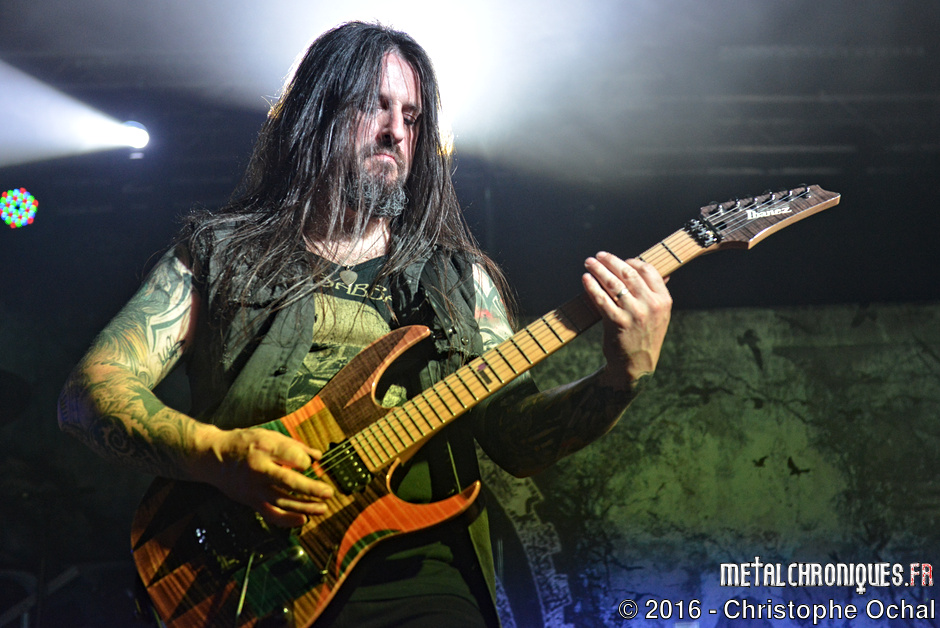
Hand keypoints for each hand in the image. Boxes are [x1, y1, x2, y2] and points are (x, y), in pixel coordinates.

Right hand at [192, 425, 333, 527]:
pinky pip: (271, 513)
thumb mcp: (268, 435)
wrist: (211, 457)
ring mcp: (254, 488)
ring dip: (305, 506)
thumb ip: (294, 446)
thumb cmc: (243, 443)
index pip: (291, 456)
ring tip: (323, 508)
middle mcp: (258, 469)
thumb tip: (318, 457)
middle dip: (311, 489)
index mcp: (264, 447)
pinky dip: (287, 520)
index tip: (310, 463)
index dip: (305, 461)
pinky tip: (303, 520)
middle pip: (288, 482)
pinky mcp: (250, 501)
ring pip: (282, 501)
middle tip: (329, 492)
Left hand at [582, 251, 671, 389]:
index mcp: (663, 300)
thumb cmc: (644, 336)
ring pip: (613, 284)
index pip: (647, 270)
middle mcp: (651, 305)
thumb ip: (656, 293)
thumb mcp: (659, 315)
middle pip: (628, 273)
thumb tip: (655, 271)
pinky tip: (585, 279)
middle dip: (611, 261)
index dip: (631, 261)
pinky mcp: (617, 322)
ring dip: (598, 270)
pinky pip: (601, 299)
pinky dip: (591, 286)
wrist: (636, 365)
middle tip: (598, 256)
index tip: (620, 260)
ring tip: (589, 263)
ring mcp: (634, 314)